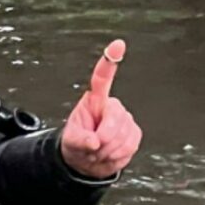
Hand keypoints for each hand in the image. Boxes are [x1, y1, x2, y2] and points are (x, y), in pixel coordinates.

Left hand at [60, 39, 141, 178]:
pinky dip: (118, 155)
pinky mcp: (134, 133)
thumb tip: (93, 141)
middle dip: (103, 140)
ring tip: (99, 150)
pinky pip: (131, 145)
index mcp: (94, 101)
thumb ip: (79, 140)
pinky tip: (110, 153)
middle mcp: (111, 107)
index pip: (102, 78)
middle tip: (93, 147)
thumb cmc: (77, 143)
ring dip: (109, 150)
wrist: (87, 160)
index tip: (117, 45)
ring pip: (123, 136)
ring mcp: (124, 119)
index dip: (110, 61)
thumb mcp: (70, 141)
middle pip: (115, 120)